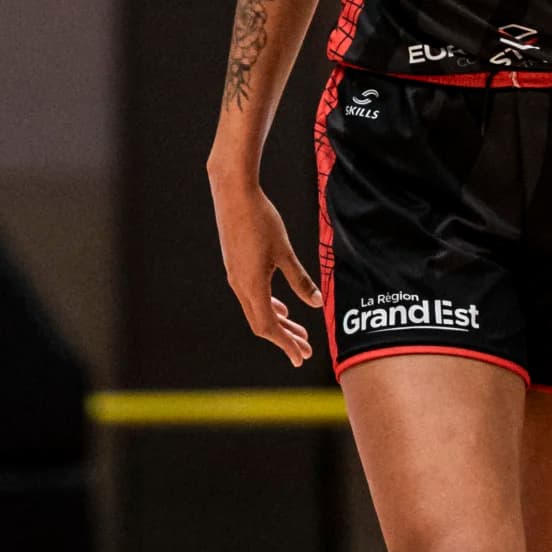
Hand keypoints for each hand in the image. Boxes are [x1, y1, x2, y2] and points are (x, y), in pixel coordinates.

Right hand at [213, 184, 321, 366]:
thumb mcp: (285, 251)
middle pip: (262, 324)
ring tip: (298, 332)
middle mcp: (240, 286)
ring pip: (257, 311)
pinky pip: (252, 297)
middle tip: (305, 350)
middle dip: (284, 339)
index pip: (269, 326)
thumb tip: (317, 304)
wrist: (234, 195)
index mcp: (252, 286)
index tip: (302, 356)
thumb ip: (300, 280)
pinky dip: (269, 307)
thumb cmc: (262, 220)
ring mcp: (236, 278)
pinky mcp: (236, 268)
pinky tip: (282, 308)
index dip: (287, 344)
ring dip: (278, 323)